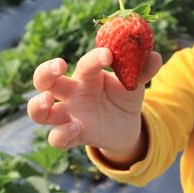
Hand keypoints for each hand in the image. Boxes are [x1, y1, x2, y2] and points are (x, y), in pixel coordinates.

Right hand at [26, 47, 161, 153]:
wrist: (126, 126)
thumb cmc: (124, 97)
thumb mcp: (135, 85)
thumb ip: (143, 71)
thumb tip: (156, 56)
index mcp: (86, 76)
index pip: (84, 64)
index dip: (94, 58)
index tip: (108, 54)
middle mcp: (71, 94)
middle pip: (44, 80)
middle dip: (45, 71)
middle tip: (59, 66)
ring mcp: (68, 115)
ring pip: (38, 111)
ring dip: (37, 105)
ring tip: (49, 101)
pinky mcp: (73, 136)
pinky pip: (56, 138)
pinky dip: (60, 135)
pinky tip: (74, 129)